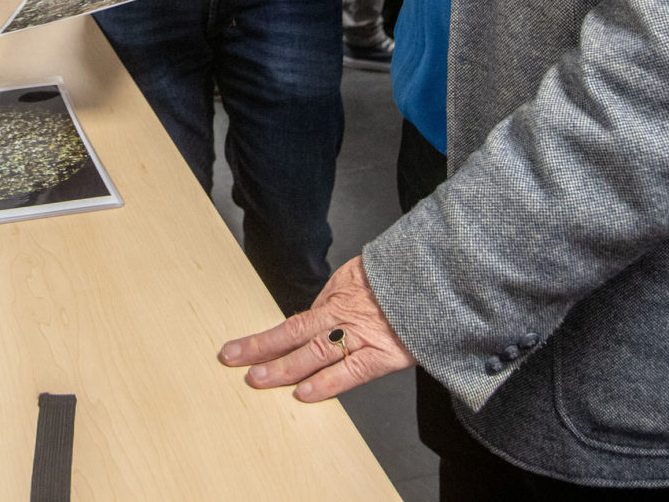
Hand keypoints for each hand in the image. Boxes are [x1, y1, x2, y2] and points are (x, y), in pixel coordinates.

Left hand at [218, 257, 415, 402]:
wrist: (435, 275)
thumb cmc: (399, 277)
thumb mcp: (361, 276)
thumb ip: (338, 298)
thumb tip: (318, 313)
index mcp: (338, 296)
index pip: (293, 322)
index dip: (263, 338)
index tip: (238, 350)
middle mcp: (343, 316)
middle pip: (294, 334)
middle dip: (261, 350)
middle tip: (232, 360)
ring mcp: (362, 335)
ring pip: (314, 352)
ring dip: (283, 368)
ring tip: (257, 379)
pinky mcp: (384, 353)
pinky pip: (351, 371)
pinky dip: (326, 383)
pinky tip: (303, 393)